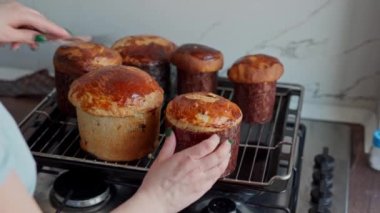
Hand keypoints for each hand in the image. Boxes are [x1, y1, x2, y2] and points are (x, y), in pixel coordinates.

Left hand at [0, 1, 69, 48]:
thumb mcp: (9, 35)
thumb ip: (28, 37)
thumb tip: (41, 38)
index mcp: (21, 13)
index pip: (45, 24)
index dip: (57, 30)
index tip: (67, 35)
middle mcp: (18, 8)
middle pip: (38, 22)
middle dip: (41, 35)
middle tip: (47, 43)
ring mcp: (12, 8)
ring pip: (28, 23)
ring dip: (28, 35)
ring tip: (22, 46)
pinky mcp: (7, 10)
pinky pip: (20, 21)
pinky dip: (20, 31)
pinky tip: (14, 40)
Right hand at [113, 131, 230, 212]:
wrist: (155, 202)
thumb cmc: (155, 182)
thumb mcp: (160, 160)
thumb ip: (168, 145)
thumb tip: (171, 134)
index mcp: (187, 158)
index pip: (207, 146)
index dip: (214, 140)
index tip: (216, 137)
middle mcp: (197, 168)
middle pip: (217, 155)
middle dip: (224, 148)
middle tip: (227, 143)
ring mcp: (201, 180)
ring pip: (219, 167)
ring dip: (225, 159)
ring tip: (227, 154)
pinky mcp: (202, 190)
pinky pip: (215, 179)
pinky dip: (220, 171)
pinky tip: (220, 168)